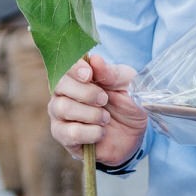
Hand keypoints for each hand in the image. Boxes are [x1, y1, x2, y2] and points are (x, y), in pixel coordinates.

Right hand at [48, 53, 148, 168]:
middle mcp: (63, 93)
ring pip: (62, 108)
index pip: (64, 65)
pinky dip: (90, 133)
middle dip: (86, 93)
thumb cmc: (128, 103)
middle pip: (59, 85)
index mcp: (77, 75)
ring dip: (90, 114)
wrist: (135, 134)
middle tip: (104, 99)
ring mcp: (60, 115)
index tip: (89, 75)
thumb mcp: (127, 84)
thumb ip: (111, 73)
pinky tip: (100, 132)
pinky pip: (70, 133)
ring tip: (105, 118)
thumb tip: (95, 59)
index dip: (74, 69)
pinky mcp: (64, 137)